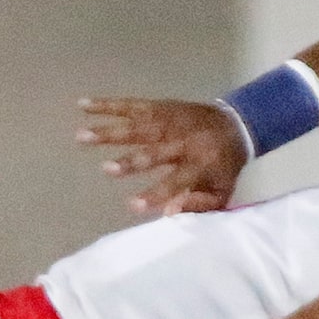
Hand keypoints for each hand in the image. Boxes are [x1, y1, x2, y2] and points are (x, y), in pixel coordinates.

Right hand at [78, 97, 249, 216]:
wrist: (237, 123)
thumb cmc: (224, 165)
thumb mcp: (222, 192)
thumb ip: (198, 204)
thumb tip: (168, 213)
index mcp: (200, 164)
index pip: (175, 182)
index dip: (155, 194)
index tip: (131, 206)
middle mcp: (182, 140)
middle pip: (153, 151)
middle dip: (130, 161)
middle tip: (105, 170)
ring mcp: (169, 120)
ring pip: (137, 126)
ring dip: (108, 131)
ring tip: (81, 135)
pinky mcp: (160, 106)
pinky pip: (131, 105)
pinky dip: (108, 105)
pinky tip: (84, 105)